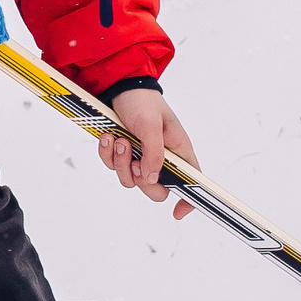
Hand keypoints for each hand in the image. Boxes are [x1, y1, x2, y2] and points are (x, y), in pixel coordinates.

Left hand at [98, 88, 197, 220]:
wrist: (119, 88)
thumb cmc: (143, 101)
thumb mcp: (150, 124)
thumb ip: (154, 153)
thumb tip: (151, 179)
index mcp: (178, 151)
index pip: (192, 181)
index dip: (188, 200)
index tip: (178, 212)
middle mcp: (162, 158)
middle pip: (155, 189)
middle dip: (139, 177)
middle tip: (132, 156)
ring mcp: (141, 158)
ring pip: (130, 180)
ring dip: (120, 161)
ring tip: (119, 139)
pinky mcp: (124, 154)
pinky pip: (113, 167)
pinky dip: (107, 154)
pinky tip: (109, 137)